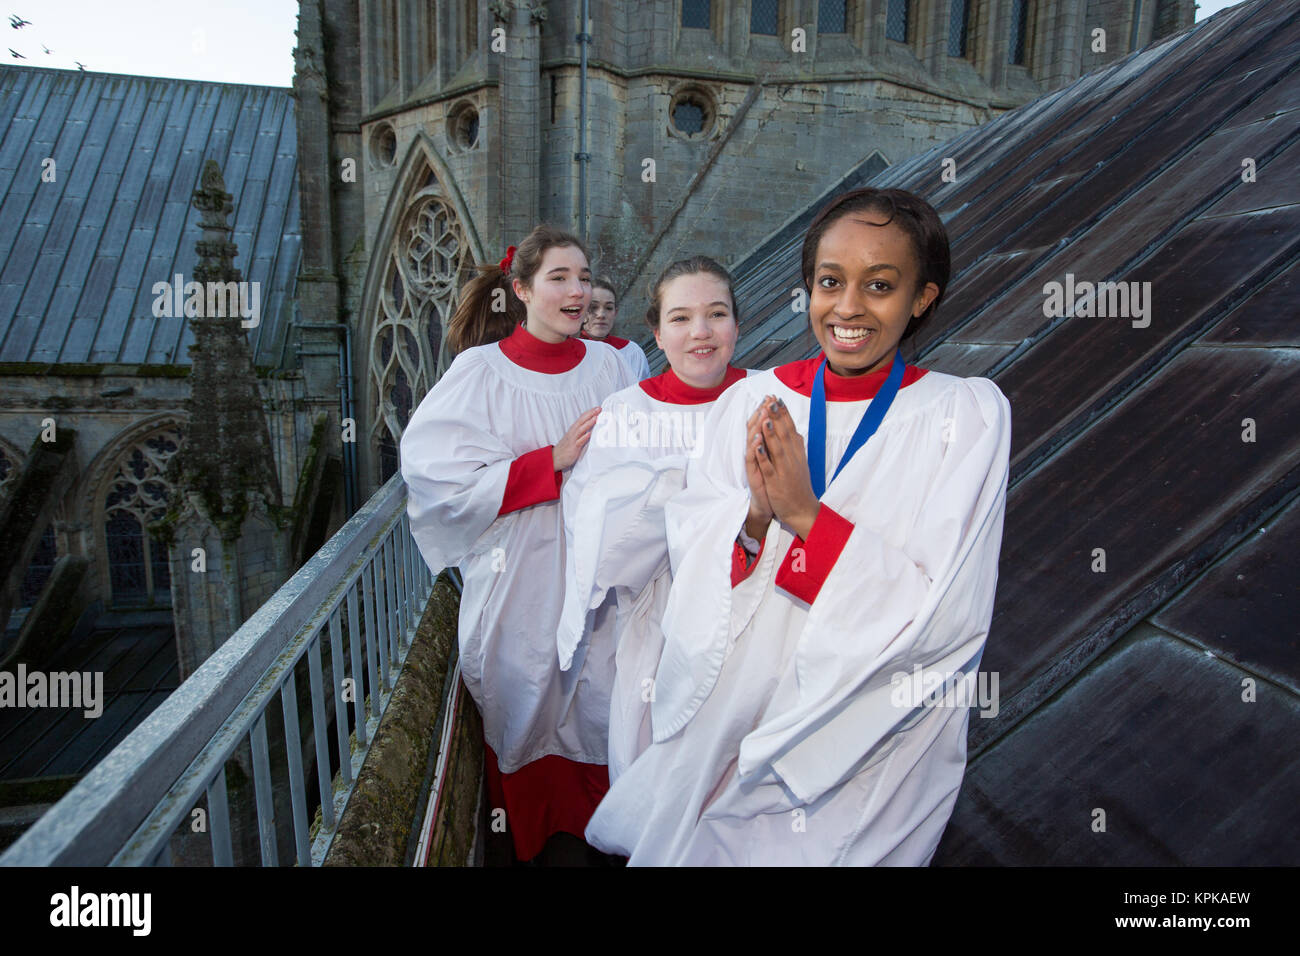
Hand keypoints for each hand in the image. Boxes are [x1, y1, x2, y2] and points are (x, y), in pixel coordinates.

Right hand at [553, 407, 600, 470]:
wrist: (554, 458)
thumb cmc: (566, 448)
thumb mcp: (574, 438)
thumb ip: (582, 433)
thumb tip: (593, 429)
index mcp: (574, 429)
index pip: (582, 418)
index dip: (590, 412)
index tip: (598, 407)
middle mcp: (573, 432)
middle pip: (582, 421)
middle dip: (590, 414)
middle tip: (599, 409)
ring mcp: (572, 440)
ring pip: (581, 429)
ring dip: (588, 423)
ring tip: (596, 418)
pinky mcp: (573, 448)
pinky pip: (578, 442)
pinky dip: (584, 437)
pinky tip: (589, 434)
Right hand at [744, 400, 773, 538]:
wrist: (768, 505)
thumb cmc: (772, 482)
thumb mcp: (776, 460)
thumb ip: (775, 443)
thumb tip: (780, 426)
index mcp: (763, 448)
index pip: (763, 425)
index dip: (766, 411)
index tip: (772, 397)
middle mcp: (755, 453)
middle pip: (755, 429)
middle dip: (761, 414)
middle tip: (765, 400)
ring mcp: (753, 464)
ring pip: (752, 442)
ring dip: (756, 428)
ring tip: (762, 414)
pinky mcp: (752, 475)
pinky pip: (752, 460)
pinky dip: (754, 449)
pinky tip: (757, 440)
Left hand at [755, 397, 820, 538]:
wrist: (802, 510)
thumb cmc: (798, 485)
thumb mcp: (800, 462)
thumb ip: (795, 446)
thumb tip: (793, 429)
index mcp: (797, 453)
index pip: (791, 429)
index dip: (783, 413)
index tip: (777, 398)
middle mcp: (792, 459)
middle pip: (785, 434)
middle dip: (777, 417)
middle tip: (771, 400)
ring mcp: (785, 470)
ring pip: (777, 448)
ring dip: (772, 433)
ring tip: (766, 417)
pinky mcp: (776, 482)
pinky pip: (769, 467)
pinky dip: (764, 456)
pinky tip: (758, 445)